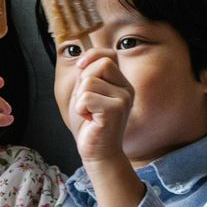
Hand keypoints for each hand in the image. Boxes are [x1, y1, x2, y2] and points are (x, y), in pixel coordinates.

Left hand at [67, 48, 133, 168]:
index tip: (80, 67)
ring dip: (80, 99)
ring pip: (89, 81)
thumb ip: (87, 75)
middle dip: (84, 81)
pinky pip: (86, 97)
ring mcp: (124, 98)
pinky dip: (81, 109)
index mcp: (121, 83)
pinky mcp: (116, 109)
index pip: (110, 54)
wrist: (97, 152)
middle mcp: (126, 88)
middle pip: (101, 64)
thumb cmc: (89, 124)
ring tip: (89, 113)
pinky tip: (90, 119)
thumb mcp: (85, 93)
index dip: (92, 55)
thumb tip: (83, 59)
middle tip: (87, 103)